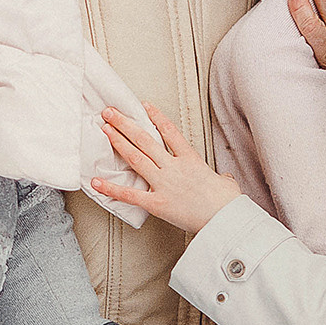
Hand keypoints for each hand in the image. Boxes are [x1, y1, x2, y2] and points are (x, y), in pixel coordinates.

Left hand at [92, 104, 242, 235]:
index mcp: (191, 160)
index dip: (155, 116)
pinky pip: (130, 195)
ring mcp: (164, 184)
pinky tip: (96, 181)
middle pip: (145, 140)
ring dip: (118, 142)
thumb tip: (224, 180)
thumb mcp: (227, 184)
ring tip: (104, 129)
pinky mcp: (157, 203)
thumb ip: (222, 179)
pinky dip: (112, 188)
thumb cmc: (228, 203)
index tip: (143, 105)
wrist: (226, 219)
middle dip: (125, 124)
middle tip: (110, 112)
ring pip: (136, 158)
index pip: (170, 131)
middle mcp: (174, 167)